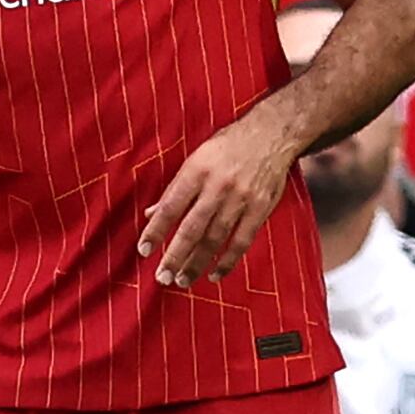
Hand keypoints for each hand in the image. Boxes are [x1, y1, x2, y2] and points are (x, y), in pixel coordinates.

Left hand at [139, 111, 296, 287]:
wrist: (271, 133)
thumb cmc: (227, 146)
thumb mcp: (196, 158)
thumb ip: (174, 189)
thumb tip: (150, 214)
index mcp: (196, 171)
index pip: (170, 206)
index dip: (156, 230)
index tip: (143, 251)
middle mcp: (217, 186)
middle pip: (192, 228)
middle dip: (175, 256)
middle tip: (162, 277)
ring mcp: (240, 199)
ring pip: (215, 239)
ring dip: (197, 263)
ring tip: (182, 280)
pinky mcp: (260, 209)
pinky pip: (241, 242)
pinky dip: (227, 261)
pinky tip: (214, 274)